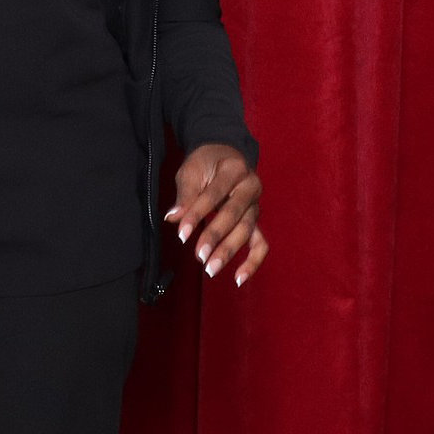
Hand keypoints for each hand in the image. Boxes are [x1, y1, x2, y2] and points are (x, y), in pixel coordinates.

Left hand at [165, 144, 266, 284]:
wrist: (225, 155)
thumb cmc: (205, 163)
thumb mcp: (191, 171)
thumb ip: (185, 195)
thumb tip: (172, 218)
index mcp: (234, 168)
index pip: (214, 194)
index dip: (197, 214)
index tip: (182, 234)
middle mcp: (250, 186)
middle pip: (234, 214)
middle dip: (215, 236)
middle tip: (199, 255)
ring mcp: (255, 205)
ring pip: (247, 230)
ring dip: (229, 251)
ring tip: (211, 268)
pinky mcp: (256, 220)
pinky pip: (260, 243)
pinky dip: (253, 262)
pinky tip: (239, 279)